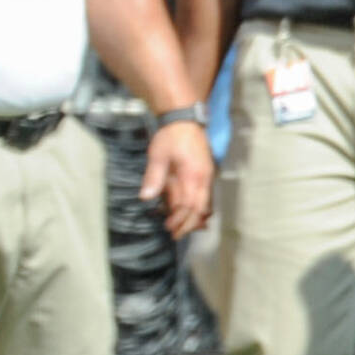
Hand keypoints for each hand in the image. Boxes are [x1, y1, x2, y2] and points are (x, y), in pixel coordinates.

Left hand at [141, 120, 216, 238]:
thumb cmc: (171, 136)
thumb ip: (154, 177)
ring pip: (206, 204)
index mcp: (194, 176)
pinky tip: (192, 214)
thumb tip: (146, 198)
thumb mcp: (158, 155)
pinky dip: (200, 207)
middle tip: (176, 235)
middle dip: (189, 224)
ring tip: (184, 229)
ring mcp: (207, 176)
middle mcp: (205, 178)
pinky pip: (206, 195)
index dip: (180, 220)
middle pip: (201, 209)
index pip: (189, 206)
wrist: (184, 119)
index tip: (169, 228)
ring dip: (196, 218)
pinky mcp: (206, 173)